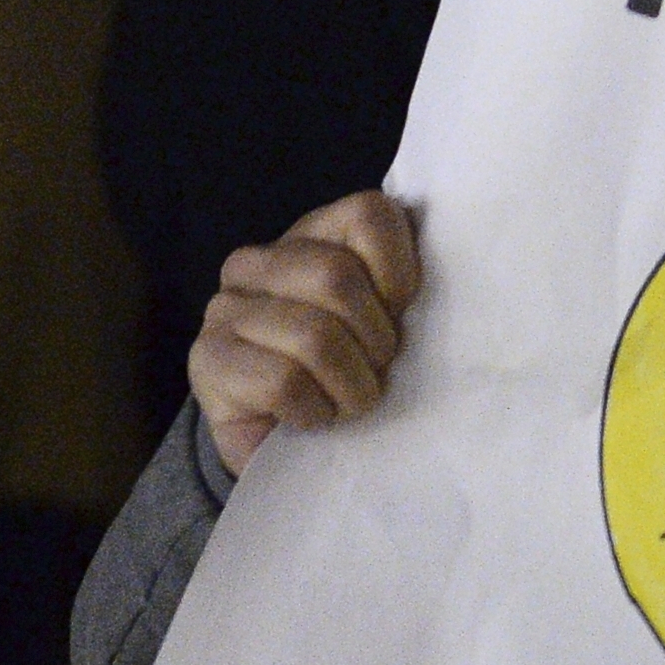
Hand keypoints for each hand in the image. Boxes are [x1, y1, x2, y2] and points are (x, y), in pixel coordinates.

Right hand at [188, 191, 421, 473]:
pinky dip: (315, 411)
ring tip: (350, 400)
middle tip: (376, 370)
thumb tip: (457, 270)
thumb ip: (403, 287)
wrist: (287, 449)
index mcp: (311, 235)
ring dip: (351, 384)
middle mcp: (257, 261)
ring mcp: (224, 308)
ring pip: (313, 335)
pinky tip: (313, 418)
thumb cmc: (349, 377)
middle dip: (375, 339)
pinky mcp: (207, 359)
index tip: (402, 316)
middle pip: (337, 277)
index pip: (369, 214)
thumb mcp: (386, 322)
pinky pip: (282, 382)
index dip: (400, 275)